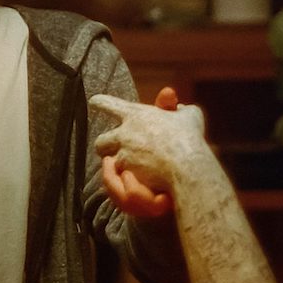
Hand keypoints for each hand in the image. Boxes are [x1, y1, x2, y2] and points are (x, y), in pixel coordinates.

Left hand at [100, 87, 177, 217]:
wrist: (187, 167)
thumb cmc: (190, 138)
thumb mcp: (189, 115)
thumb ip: (178, 108)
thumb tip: (177, 106)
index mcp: (135, 114)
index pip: (108, 104)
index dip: (99, 103)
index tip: (93, 102)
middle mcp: (123, 133)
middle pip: (100, 140)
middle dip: (104, 145)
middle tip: (113, 148)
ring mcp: (122, 154)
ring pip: (107, 160)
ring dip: (112, 163)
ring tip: (124, 165)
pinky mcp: (125, 172)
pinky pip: (119, 176)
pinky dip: (125, 178)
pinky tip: (137, 180)